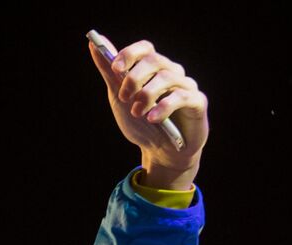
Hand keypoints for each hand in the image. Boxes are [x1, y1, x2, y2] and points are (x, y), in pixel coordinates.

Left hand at [88, 36, 208, 189]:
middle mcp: (172, 73)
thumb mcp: (120, 98)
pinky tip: (152, 118)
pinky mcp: (197, 102)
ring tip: (137, 113)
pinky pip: (181, 97)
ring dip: (146, 95)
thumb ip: (109, 73)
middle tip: (123, 98)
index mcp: (153, 69)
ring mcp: (186, 86)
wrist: (161, 152)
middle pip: (154, 61)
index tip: (115, 68)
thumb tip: (94, 44)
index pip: (145, 49)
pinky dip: (163, 107)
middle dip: (134, 78)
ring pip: (167, 78)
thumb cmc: (142, 122)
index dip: (129, 54)